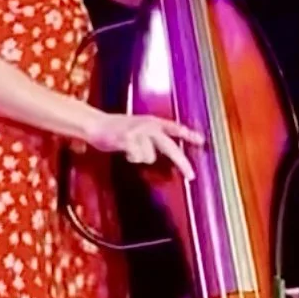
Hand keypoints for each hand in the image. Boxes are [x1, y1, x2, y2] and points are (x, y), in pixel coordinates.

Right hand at [80, 109, 203, 179]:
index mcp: (152, 122)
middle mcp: (148, 125)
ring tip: (130, 150)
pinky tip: (125, 152)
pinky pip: (137, 157)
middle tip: (191, 176)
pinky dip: (132, 158)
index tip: (202, 141)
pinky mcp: (128, 139)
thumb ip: (153, 136)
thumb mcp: (138, 125)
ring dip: (141, 158)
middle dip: (182, 163)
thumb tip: (166, 150)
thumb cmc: (116, 128)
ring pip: (150, 157)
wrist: (95, 123)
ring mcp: (139, 132)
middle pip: (170, 147)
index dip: (189, 134)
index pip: (175, 128)